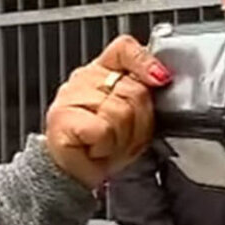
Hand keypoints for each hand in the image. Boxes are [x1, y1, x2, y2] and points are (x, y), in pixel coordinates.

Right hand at [45, 35, 171, 188]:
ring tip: (110, 145)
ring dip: (122, 138)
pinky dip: (106, 145)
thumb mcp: (132, 116)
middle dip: (140, 121)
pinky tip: (96, 148)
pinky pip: (102, 129)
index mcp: (102, 72)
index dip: (145, 63)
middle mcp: (84, 79)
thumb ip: (145, 92)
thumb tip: (161, 78)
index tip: (160, 79)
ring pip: (119, 112)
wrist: (72, 173)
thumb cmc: (102, 146)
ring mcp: (70, 97)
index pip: (124, 50)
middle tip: (126, 136)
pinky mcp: (63, 118)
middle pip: (133, 89)